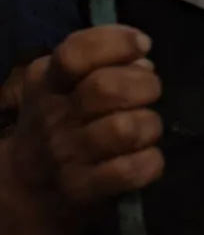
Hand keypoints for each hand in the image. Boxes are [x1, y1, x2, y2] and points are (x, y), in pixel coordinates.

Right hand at [2, 26, 161, 231]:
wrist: (23, 191)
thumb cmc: (58, 126)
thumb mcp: (62, 87)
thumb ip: (101, 66)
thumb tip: (143, 63)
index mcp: (48, 82)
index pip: (76, 53)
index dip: (118, 43)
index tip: (142, 45)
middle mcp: (54, 116)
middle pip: (107, 88)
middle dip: (145, 85)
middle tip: (150, 93)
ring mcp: (67, 154)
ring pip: (125, 129)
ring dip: (150, 125)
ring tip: (146, 129)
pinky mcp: (83, 189)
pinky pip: (130, 171)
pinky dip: (150, 162)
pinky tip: (146, 158)